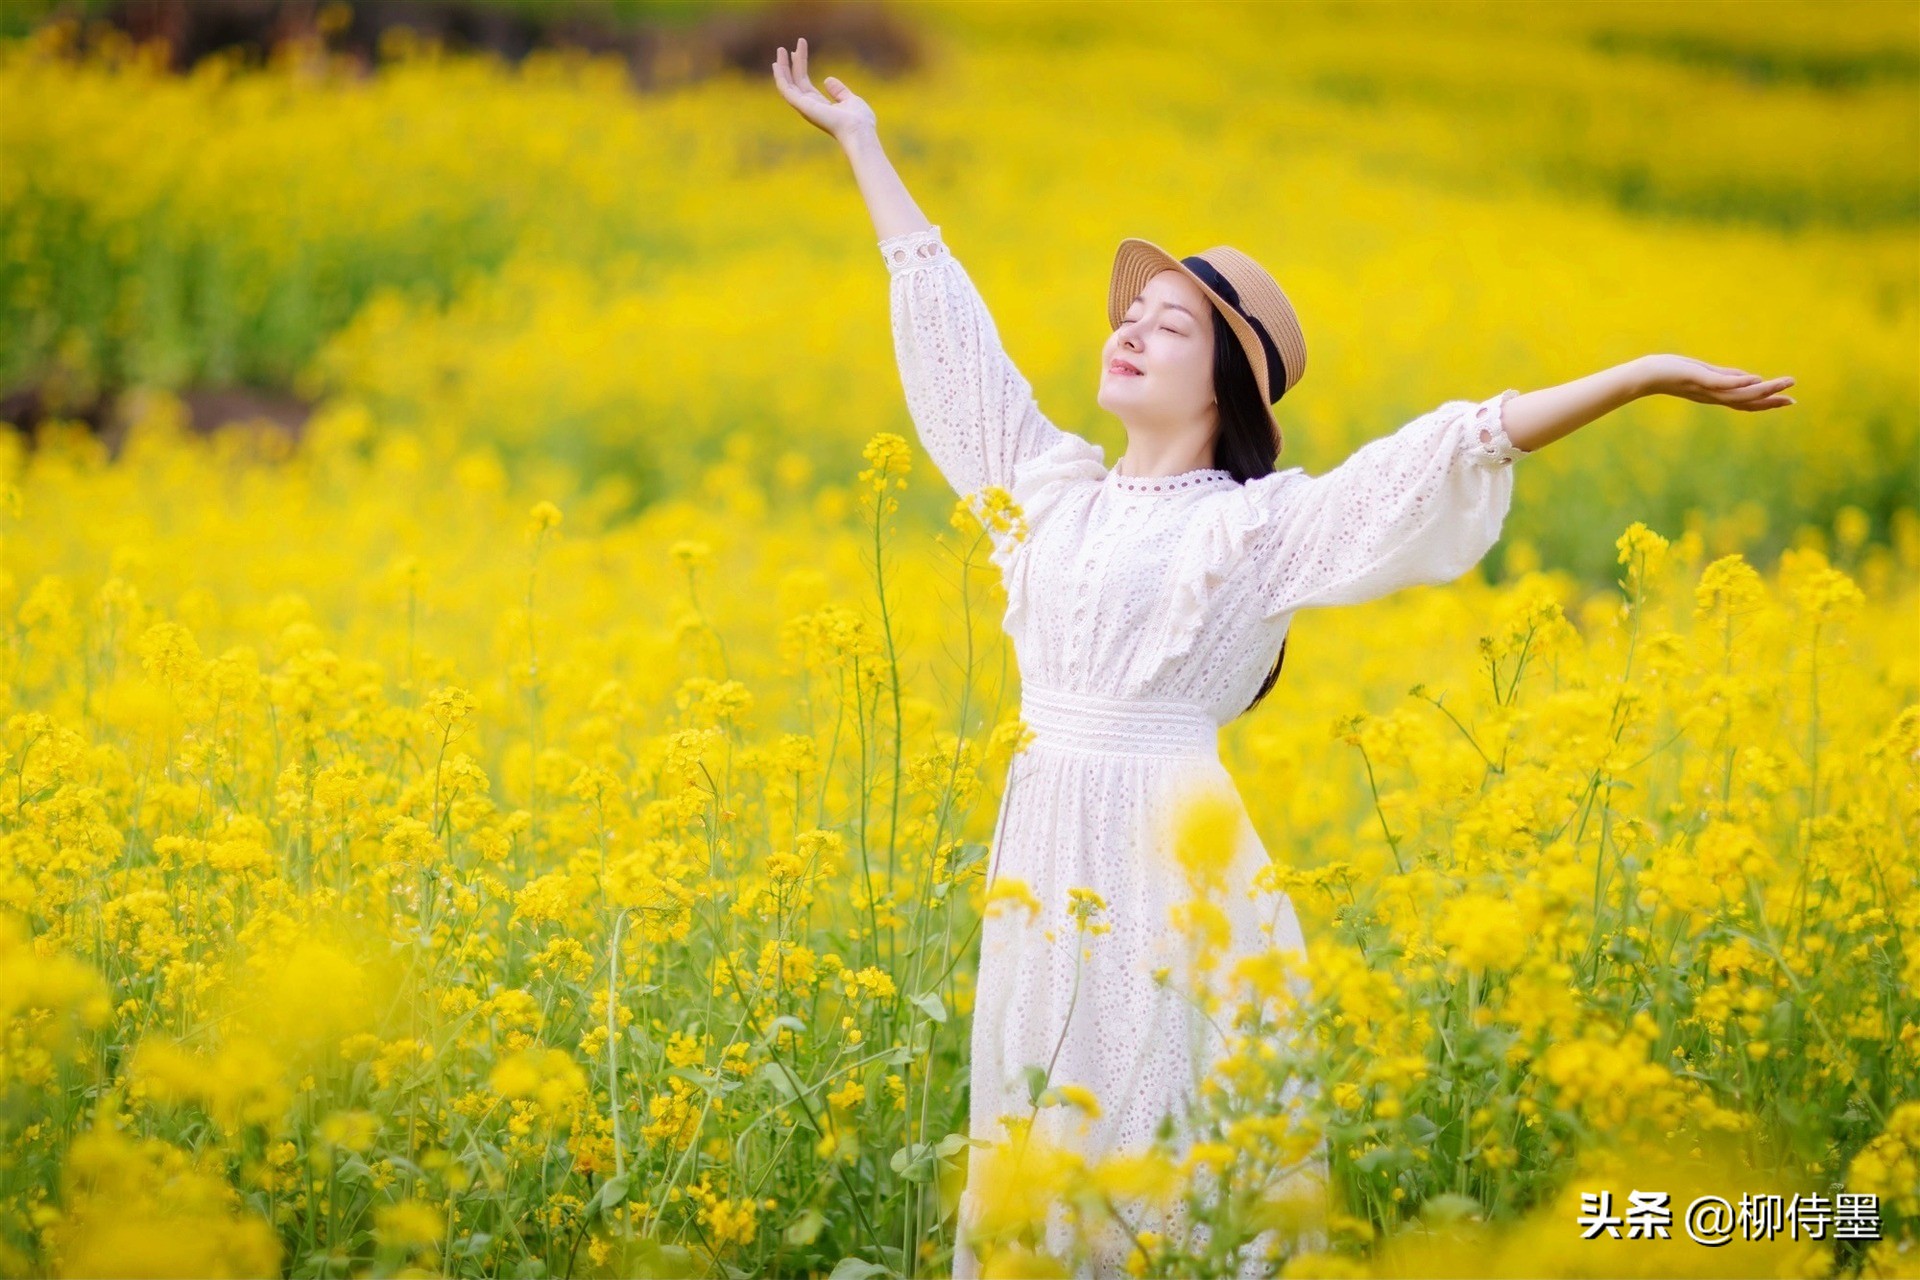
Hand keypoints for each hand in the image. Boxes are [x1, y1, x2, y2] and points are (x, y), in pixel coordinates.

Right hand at [772, 37, 876, 144]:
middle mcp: (809, 107)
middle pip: (795, 82)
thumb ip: (838, 91)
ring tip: (780, 49)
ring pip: (788, 84)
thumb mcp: (850, 100)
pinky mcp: (802, 105)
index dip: (800, 67)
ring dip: (782, 67)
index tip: (796, 51)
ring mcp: (805, 107)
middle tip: (784, 48)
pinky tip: (777, 64)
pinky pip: (786, 89)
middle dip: (790, 64)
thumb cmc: (859, 121)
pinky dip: (780, 76)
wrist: (859, 130)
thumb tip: (827, 80)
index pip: (805, 84)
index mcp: (819, 106)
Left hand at [1637, 354, 1795, 409]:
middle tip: (1794, 400)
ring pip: (1741, 393)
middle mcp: (1713, 396)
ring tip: (1786, 383)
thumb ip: (1725, 376)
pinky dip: (1740, 382)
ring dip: (1765, 389)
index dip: (1767, 402)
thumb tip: (1748, 377)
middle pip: (1748, 402)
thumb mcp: (1704, 373)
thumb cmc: (1671, 372)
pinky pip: (1722, 383)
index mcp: (1716, 395)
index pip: (1746, 401)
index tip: (1788, 400)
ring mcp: (1707, 389)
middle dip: (1771, 401)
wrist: (1645, 376)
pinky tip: (1756, 378)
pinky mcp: (1698, 379)